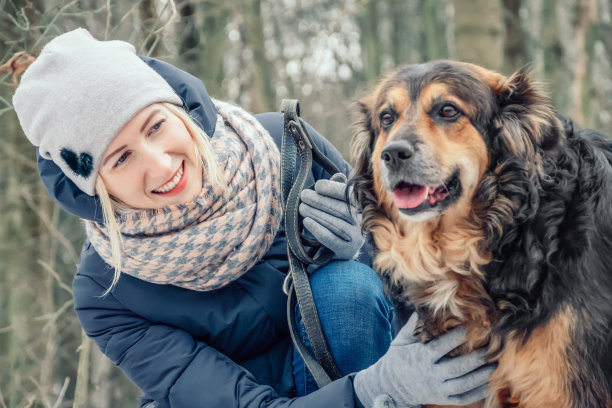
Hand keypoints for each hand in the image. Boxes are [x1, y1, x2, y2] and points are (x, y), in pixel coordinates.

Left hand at [299, 173, 364, 259]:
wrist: (340, 249)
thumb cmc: (338, 219)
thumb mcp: (339, 203)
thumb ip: (338, 189)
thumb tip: (338, 176)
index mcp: (362, 208)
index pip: (350, 197)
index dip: (334, 189)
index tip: (318, 185)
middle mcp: (362, 223)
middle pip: (342, 210)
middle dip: (320, 201)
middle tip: (304, 196)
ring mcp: (356, 238)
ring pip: (336, 224)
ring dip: (316, 214)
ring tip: (302, 207)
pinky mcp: (346, 251)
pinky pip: (331, 239)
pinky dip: (317, 230)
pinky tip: (307, 221)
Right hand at [353, 314, 495, 407]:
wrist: (390, 386)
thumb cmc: (397, 358)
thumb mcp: (400, 340)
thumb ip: (412, 325)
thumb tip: (423, 306)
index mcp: (421, 357)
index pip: (442, 346)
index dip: (456, 337)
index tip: (469, 328)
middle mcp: (431, 374)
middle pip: (457, 367)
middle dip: (476, 359)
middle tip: (489, 349)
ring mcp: (437, 388)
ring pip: (463, 384)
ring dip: (480, 376)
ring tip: (493, 365)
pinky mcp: (441, 398)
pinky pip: (461, 398)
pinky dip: (475, 393)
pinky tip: (486, 384)